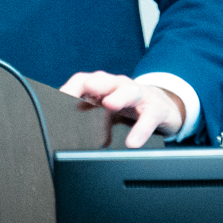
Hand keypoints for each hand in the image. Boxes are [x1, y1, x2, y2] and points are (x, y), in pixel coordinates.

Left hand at [59, 70, 185, 148]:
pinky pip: (150, 116)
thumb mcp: (107, 109)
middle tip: (86, 90)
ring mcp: (139, 96)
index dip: (71, 88)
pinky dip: (141, 129)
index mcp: (104, 87)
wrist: (163, 107)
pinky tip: (133, 142)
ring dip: (119, 96)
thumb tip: (64, 130)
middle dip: (95, 84)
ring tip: (110, 105)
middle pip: (105, 80)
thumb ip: (88, 115)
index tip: (58, 99)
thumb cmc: (130, 107)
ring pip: (129, 91)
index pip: (84, 81)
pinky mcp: (157, 109)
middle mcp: (119, 86)